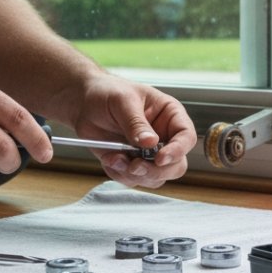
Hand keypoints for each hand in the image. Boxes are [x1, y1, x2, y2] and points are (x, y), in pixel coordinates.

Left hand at [65, 73, 196, 187]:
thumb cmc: (108, 92)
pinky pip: (134, 180)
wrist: (84, 104)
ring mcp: (149, 154)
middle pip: (177, 165)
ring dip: (135, 175)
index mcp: (170, 116)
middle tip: (134, 166)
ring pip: (156, 177)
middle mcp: (164, 137)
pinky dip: (120, 175)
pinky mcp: (133, 164)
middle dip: (155, 170)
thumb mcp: (122, 101)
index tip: (160, 158)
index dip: (177, 150)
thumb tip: (151, 142)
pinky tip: (109, 159)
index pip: (186, 137)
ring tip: (114, 159)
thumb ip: (136, 122)